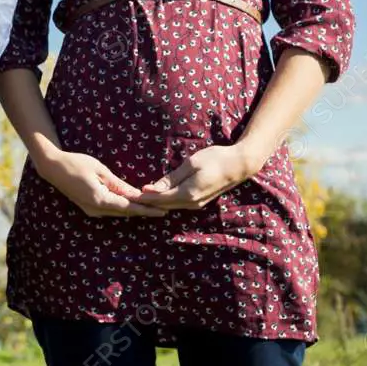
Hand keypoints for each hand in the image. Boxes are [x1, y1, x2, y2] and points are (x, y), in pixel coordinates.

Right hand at [36, 150, 167, 217]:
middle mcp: (95, 209)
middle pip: (125, 213)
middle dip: (144, 212)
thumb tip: (136, 194)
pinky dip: (123, 208)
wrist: (52, 167)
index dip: (147, 210)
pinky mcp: (88, 208)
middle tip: (163, 209)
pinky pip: (110, 210)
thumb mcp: (101, 170)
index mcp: (100, 199)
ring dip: (134, 211)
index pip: (129, 208)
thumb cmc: (76, 163)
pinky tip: (133, 205)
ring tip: (152, 208)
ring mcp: (91, 210)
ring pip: (118, 213)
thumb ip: (118, 185)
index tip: (162, 211)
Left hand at [138, 143, 261, 209]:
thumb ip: (171, 178)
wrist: (239, 165)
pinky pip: (177, 203)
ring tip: (137, 196)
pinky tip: (155, 196)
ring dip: (154, 202)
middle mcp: (191, 203)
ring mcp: (196, 204)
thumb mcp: (190, 164)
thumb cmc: (215, 159)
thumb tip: (151, 189)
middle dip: (144, 202)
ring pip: (169, 206)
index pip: (158, 199)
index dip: (142, 197)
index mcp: (187, 194)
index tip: (127, 194)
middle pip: (162, 205)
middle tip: (127, 196)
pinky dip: (164, 201)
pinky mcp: (199, 201)